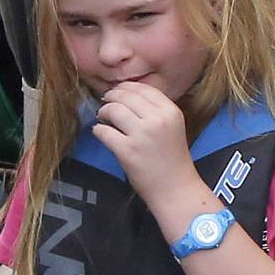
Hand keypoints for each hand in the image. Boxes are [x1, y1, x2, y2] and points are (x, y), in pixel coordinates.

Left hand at [91, 80, 196, 211]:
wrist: (175, 188)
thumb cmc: (173, 159)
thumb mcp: (173, 126)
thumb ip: (155, 110)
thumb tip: (127, 95)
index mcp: (171, 111)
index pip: (143, 88)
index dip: (126, 87)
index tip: (118, 92)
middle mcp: (158, 119)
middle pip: (126, 95)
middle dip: (111, 97)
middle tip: (106, 102)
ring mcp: (142, 135)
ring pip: (113, 109)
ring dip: (103, 112)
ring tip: (103, 118)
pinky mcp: (127, 150)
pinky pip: (103, 131)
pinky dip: (98, 130)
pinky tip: (101, 133)